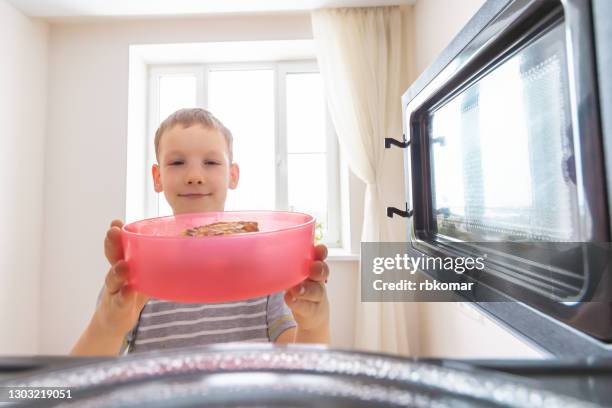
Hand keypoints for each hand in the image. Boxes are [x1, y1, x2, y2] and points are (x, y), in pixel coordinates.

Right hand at [92, 220, 148, 337]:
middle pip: (112, 257)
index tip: (116, 222)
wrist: (115, 321)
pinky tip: (127, 292)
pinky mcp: (117, 308)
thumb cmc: (132, 292)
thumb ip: (157, 264)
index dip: (117, 235)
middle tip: (113, 231)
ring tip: (123, 265)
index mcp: (124, 263)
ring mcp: (114, 291)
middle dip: (112, 244)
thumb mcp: (144, 276)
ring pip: (112, 279)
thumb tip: (186, 248)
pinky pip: (119, 301)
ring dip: (117, 272)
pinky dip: (123, 296)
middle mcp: (117, 275)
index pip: (119, 246)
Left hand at [284, 244, 329, 331]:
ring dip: (307, 289)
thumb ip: (284, 261)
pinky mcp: (311, 310)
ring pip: (316, 291)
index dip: (321, 252)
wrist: (312, 313)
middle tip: (312, 267)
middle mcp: (318, 280)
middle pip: (322, 272)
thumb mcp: (294, 272)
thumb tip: (257, 244)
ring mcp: (316, 296)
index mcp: (313, 266)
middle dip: (319, 268)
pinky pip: (306, 307)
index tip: (319, 249)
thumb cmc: (299, 286)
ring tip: (296, 289)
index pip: (320, 256)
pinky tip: (290, 299)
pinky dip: (298, 303)